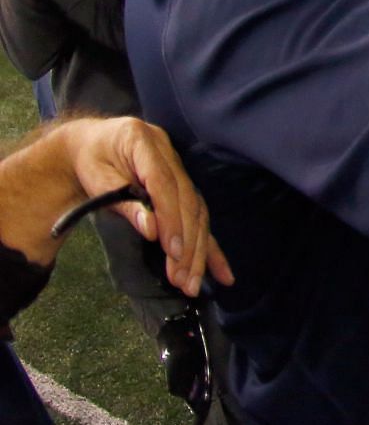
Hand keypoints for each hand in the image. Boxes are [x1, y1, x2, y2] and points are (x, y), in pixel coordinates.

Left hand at [59, 117, 232, 297]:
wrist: (91, 144)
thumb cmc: (90, 160)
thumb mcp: (97, 178)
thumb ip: (123, 202)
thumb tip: (152, 230)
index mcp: (143, 141)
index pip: (164, 185)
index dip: (172, 219)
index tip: (173, 251)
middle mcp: (170, 153)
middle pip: (188, 202)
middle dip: (188, 243)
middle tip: (182, 279)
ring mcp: (180, 169)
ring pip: (197, 212)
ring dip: (198, 249)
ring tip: (191, 282)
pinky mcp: (184, 186)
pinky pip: (199, 215)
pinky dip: (210, 245)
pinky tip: (221, 272)